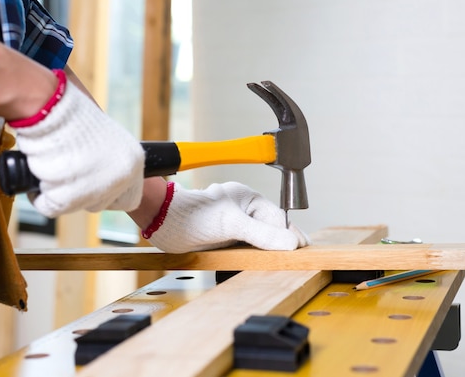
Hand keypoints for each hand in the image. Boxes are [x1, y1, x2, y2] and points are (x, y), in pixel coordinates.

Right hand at [10, 71, 144, 216]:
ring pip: (75, 205)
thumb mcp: (103, 136)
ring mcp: (97, 189)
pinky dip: (41, 195)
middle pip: (100, 203)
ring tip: (54, 162)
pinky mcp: (70, 198)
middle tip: (67, 167)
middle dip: (82, 191)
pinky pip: (51, 206)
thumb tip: (98, 174)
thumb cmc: (70, 115)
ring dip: (60, 189)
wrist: (49, 108)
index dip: (107, 191)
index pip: (129, 198)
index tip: (91, 180)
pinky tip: (41, 172)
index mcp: (133, 160)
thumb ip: (107, 158)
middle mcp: (121, 177)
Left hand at [142, 182, 307, 252]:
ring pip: (258, 241)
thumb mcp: (231, 224)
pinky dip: (253, 257)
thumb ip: (260, 233)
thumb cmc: (192, 214)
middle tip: (296, 260)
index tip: (302, 249)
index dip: (290, 235)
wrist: (162, 222)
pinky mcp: (223, 238)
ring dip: (267, 252)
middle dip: (281, 244)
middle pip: (270, 230)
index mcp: (248, 199)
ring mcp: (233, 225)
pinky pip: (244, 249)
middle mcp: (242, 211)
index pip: (278, 219)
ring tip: (281, 264)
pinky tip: (259, 265)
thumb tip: (289, 243)